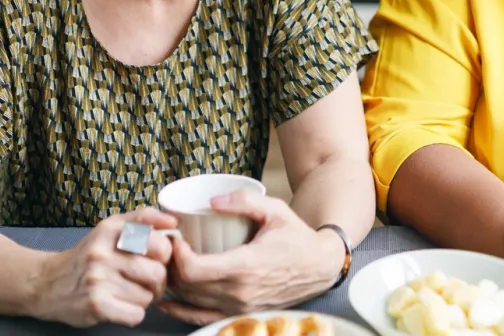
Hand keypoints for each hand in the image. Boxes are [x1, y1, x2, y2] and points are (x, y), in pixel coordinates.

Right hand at [34, 208, 175, 327]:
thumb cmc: (89, 255)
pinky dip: (134, 313)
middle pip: (158, 272)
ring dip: (145, 297)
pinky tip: (123, 305)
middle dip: (158, 280)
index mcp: (112, 230)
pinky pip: (135, 314)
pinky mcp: (95, 305)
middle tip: (148, 280)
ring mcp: (98, 280)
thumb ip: (143, 219)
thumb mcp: (111, 228)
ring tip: (132, 291)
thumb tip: (173, 222)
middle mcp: (104, 253)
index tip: (158, 258)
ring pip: (148, 295)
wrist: (48, 283)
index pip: (159, 242)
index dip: (165, 253)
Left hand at [159, 190, 345, 326]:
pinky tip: (169, 300)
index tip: (175, 238)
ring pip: (190, 303)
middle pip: (187, 287)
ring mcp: (240, 308)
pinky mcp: (240, 315)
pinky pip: (202, 318)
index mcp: (246, 266)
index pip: (194, 270)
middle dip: (170, 267)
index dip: (176, 256)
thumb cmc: (296, 236)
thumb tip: (212, 201)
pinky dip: (181, 310)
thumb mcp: (275, 209)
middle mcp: (240, 293)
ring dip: (174, 285)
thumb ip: (244, 201)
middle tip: (168, 247)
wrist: (319, 267)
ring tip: (170, 264)